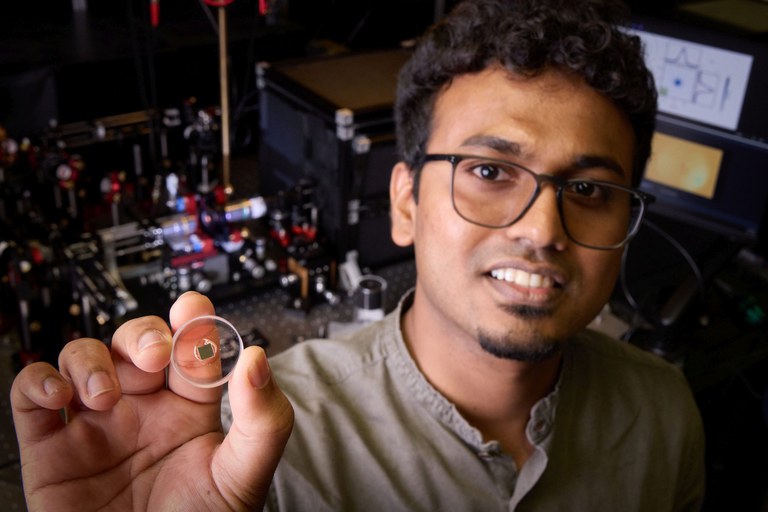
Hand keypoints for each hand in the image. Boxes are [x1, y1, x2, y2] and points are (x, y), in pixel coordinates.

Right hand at [11, 292, 293, 510]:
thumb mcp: (243, 477)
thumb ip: (262, 420)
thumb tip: (256, 358)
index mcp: (190, 410)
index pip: (191, 350)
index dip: (194, 324)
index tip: (194, 310)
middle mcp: (143, 411)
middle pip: (136, 342)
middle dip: (143, 334)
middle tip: (154, 355)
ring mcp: (95, 426)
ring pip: (84, 358)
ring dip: (90, 361)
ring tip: (105, 396)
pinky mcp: (50, 449)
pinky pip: (30, 396)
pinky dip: (38, 381)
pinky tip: (60, 396)